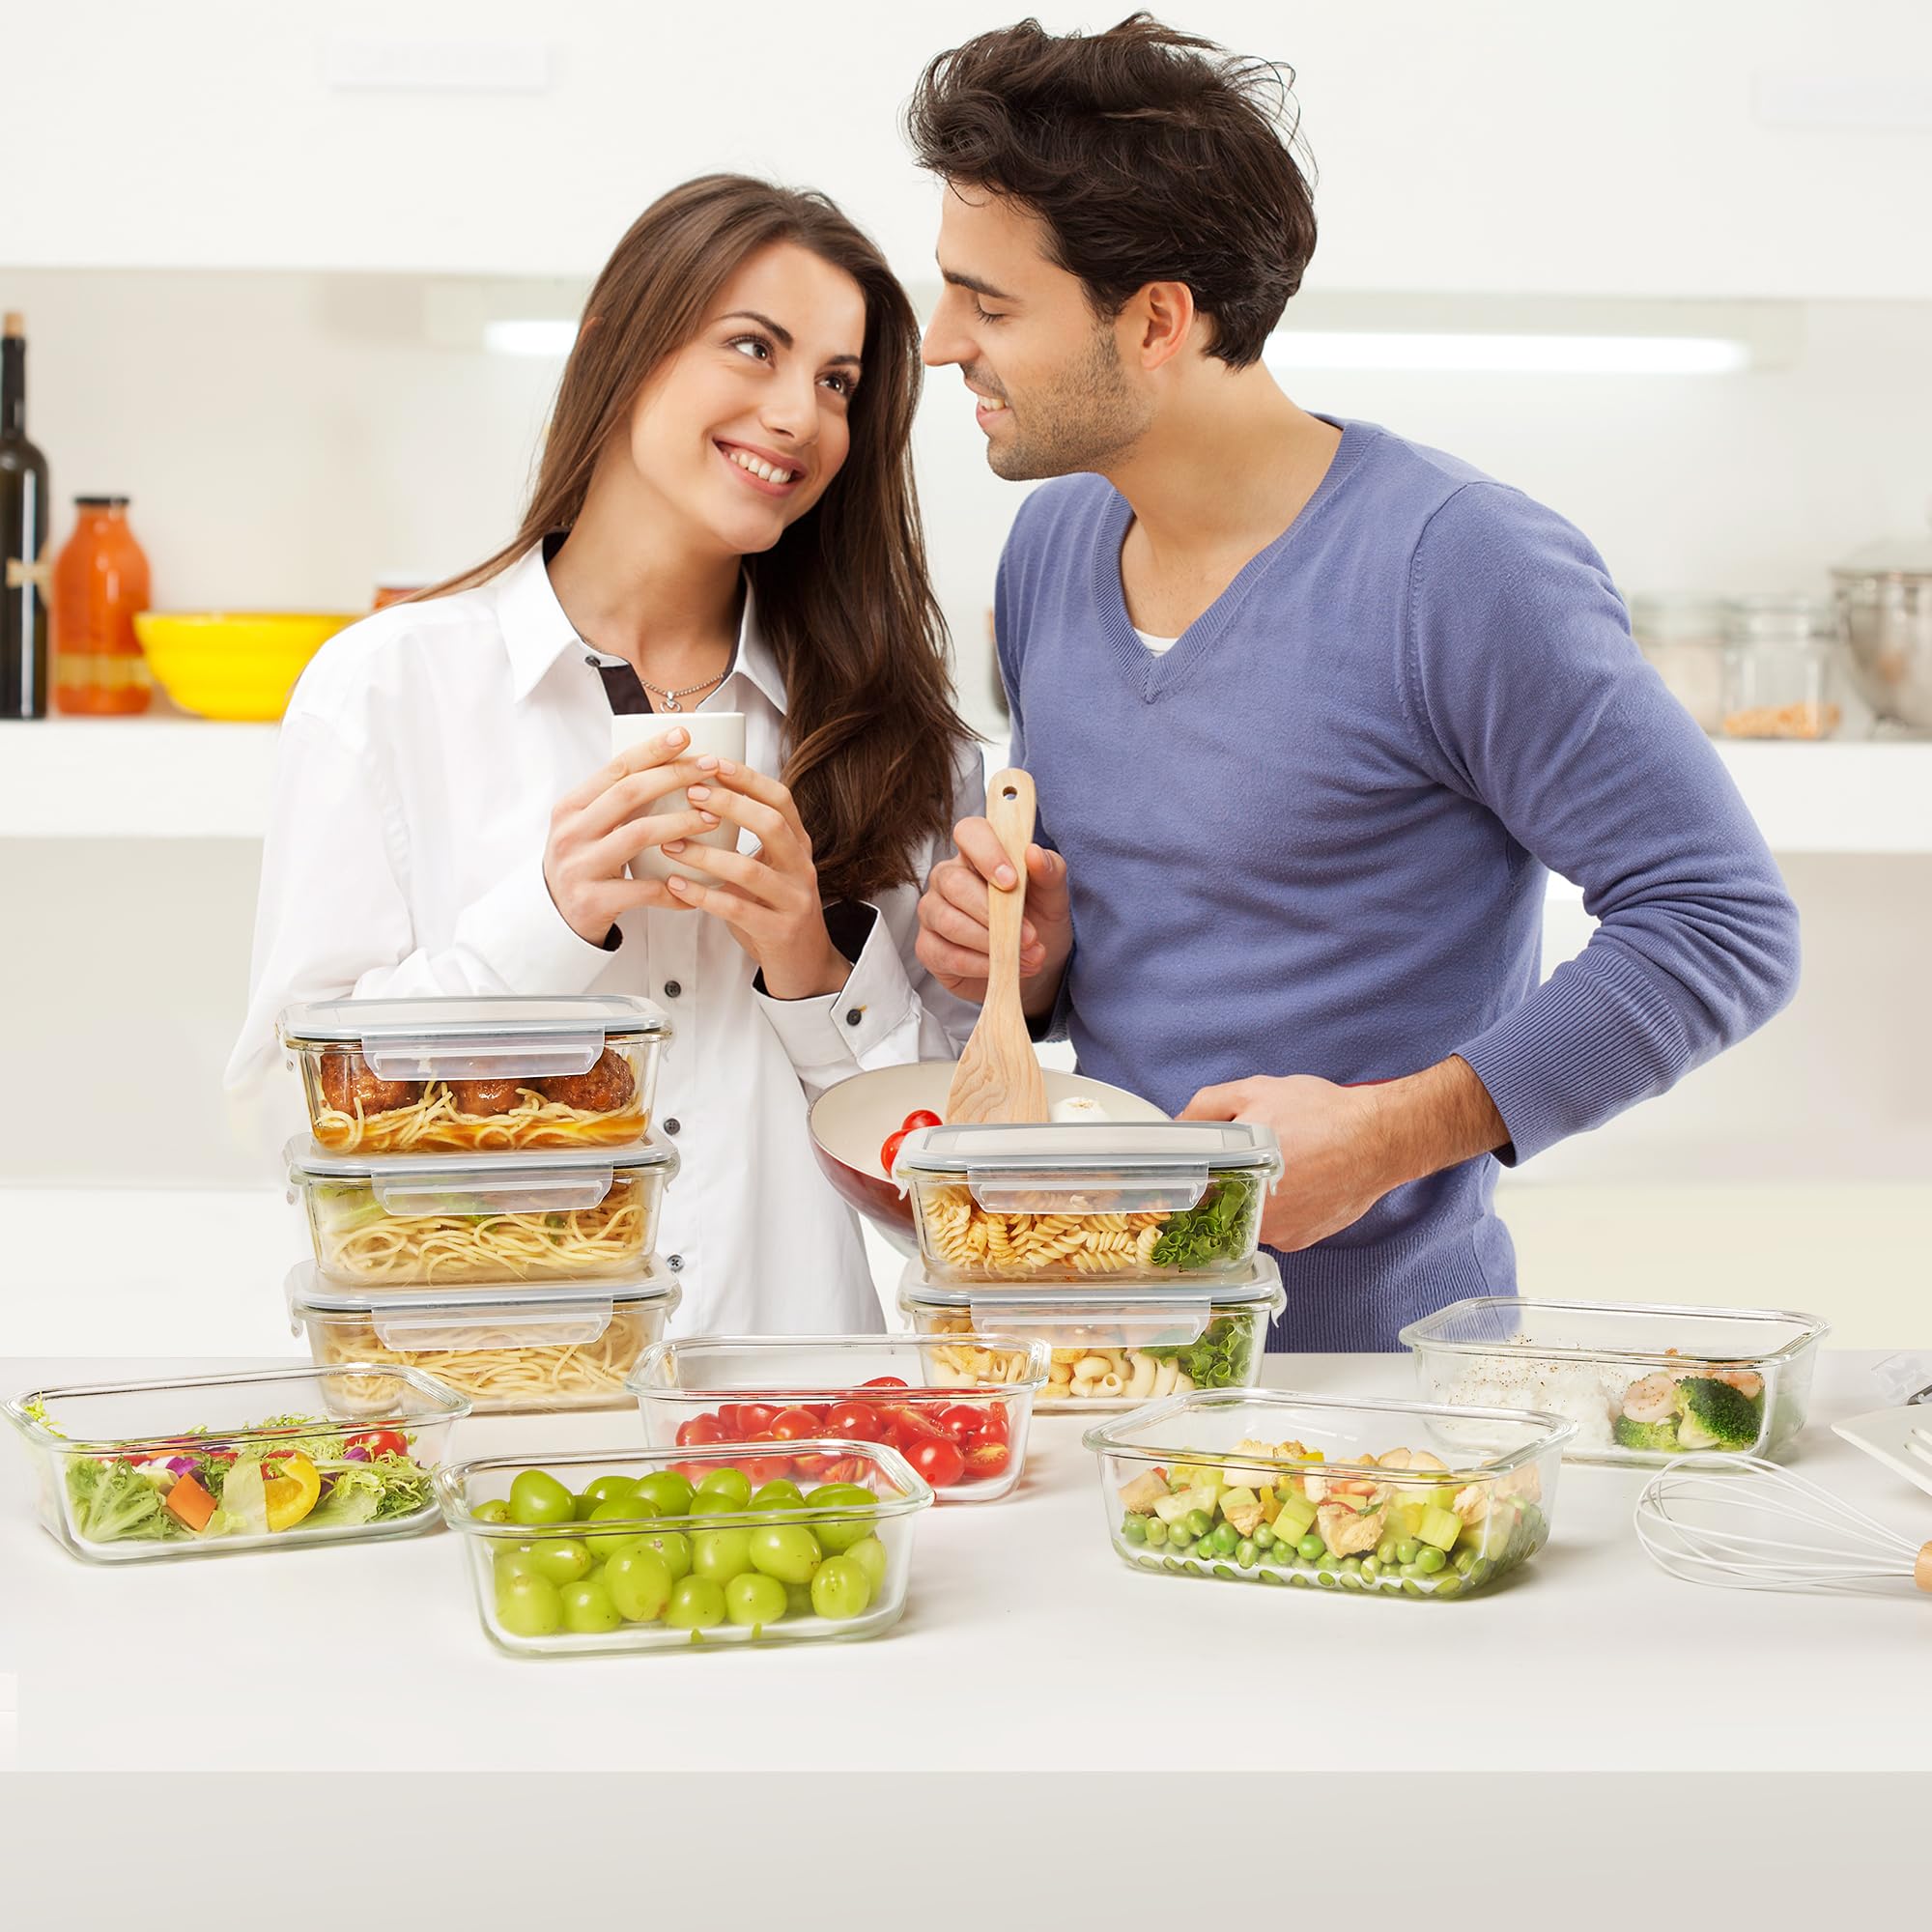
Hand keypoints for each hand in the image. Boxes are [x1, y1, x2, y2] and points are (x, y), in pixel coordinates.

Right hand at [543, 725, 722, 942]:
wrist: (551, 919)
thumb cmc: (582, 864)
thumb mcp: (586, 827)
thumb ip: (615, 802)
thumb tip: (669, 764)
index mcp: (571, 807)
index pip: (615, 769)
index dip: (652, 750)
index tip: (685, 736)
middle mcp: (571, 832)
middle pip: (629, 794)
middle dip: (673, 776)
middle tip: (709, 768)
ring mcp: (580, 866)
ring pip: (638, 835)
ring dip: (681, 823)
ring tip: (713, 818)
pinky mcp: (593, 900)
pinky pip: (644, 890)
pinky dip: (675, 889)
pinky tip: (698, 886)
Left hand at [657, 756, 847, 998]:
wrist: (804, 965)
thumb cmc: (773, 910)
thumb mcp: (768, 868)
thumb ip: (745, 839)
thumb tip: (693, 799)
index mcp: (798, 845)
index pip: (780, 799)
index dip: (747, 777)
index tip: (712, 761)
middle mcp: (802, 867)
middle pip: (771, 823)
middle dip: (730, 804)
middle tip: (691, 793)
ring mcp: (794, 900)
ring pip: (750, 868)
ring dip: (705, 853)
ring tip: (670, 843)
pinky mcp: (779, 931)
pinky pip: (736, 908)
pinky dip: (702, 895)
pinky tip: (675, 886)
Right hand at [915, 820, 1072, 1014]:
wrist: (1033, 965)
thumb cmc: (1038, 920)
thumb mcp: (1054, 896)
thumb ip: (1049, 871)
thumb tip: (1034, 853)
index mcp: (978, 854)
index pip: (969, 833)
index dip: (987, 853)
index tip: (1012, 882)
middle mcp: (948, 878)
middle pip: (954, 883)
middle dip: (993, 913)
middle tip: (1029, 936)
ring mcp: (933, 912)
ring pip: (948, 921)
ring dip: (990, 943)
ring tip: (1023, 956)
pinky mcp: (929, 947)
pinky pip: (946, 954)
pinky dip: (978, 964)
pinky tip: (1001, 967)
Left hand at [1181, 1059, 1507, 1250]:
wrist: (1379, 1138)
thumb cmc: (1321, 1115)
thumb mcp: (1254, 1092)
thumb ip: (1206, 1107)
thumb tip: (1178, 1125)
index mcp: (1233, 1183)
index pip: (1190, 1192)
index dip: (1188, 1178)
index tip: (1189, 1172)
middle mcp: (1253, 1218)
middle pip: (1216, 1208)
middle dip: (1223, 1184)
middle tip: (1244, 1158)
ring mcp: (1279, 1235)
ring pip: (1246, 1219)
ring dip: (1252, 1198)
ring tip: (1278, 1167)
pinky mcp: (1301, 1241)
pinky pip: (1275, 1228)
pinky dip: (1279, 1209)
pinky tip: (1296, 1182)